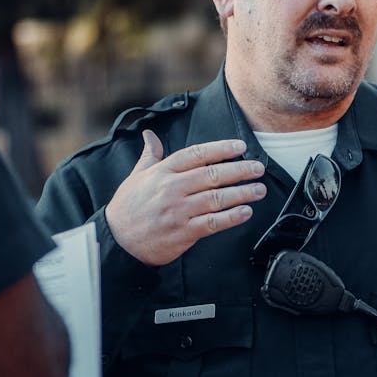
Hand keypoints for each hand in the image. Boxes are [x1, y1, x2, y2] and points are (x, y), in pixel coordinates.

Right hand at [106, 130, 266, 265]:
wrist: (117, 241)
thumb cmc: (128, 208)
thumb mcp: (136, 177)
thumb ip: (149, 155)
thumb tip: (149, 135)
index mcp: (162, 172)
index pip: (196, 155)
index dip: (220, 148)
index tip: (240, 146)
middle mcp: (172, 189)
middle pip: (212, 175)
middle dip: (239, 170)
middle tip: (258, 167)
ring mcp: (178, 211)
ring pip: (216, 198)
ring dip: (242, 193)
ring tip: (259, 189)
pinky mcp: (184, 232)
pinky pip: (213, 223)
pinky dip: (232, 217)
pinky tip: (246, 212)